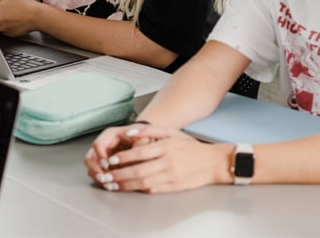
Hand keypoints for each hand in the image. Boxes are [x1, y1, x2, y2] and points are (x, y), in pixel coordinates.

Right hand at [84, 123, 154, 178]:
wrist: (144, 142)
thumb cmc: (142, 137)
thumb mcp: (143, 135)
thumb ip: (141, 141)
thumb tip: (140, 145)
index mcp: (110, 135)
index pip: (98, 144)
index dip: (100, 155)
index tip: (107, 165)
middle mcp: (103, 145)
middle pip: (90, 157)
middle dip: (95, 169)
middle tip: (103, 178)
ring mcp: (102, 156)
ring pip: (91, 168)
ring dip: (98, 177)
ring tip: (108, 184)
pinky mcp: (104, 166)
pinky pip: (97, 174)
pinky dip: (102, 181)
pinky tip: (110, 186)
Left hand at [86, 125, 227, 192]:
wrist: (213, 162)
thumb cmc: (191, 146)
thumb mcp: (172, 132)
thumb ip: (150, 131)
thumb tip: (130, 132)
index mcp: (166, 146)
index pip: (140, 153)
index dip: (123, 158)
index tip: (111, 160)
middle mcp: (168, 162)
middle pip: (139, 170)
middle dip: (120, 174)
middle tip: (107, 175)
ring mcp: (171, 176)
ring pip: (144, 182)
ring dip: (126, 185)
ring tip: (114, 184)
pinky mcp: (174, 187)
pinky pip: (154, 190)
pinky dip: (140, 190)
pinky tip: (130, 188)